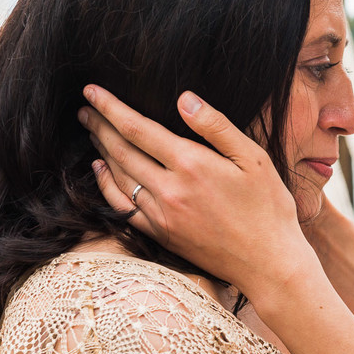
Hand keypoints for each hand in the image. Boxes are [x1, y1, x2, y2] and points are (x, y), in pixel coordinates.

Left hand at [78, 84, 315, 299]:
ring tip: (91, 131)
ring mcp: (161, 215)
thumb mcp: (253, 158)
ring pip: (117, 176)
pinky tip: (100, 171)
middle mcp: (169, 189)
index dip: (110, 107)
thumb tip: (184, 98)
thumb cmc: (268, 207)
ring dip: (100, 151)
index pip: (138, 128)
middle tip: (84, 108)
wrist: (268, 263)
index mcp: (191, 164)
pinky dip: (105, 185)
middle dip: (99, 125)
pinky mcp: (161, 235)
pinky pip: (121, 207)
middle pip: (120, 150)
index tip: (91, 90)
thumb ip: (216, 126)